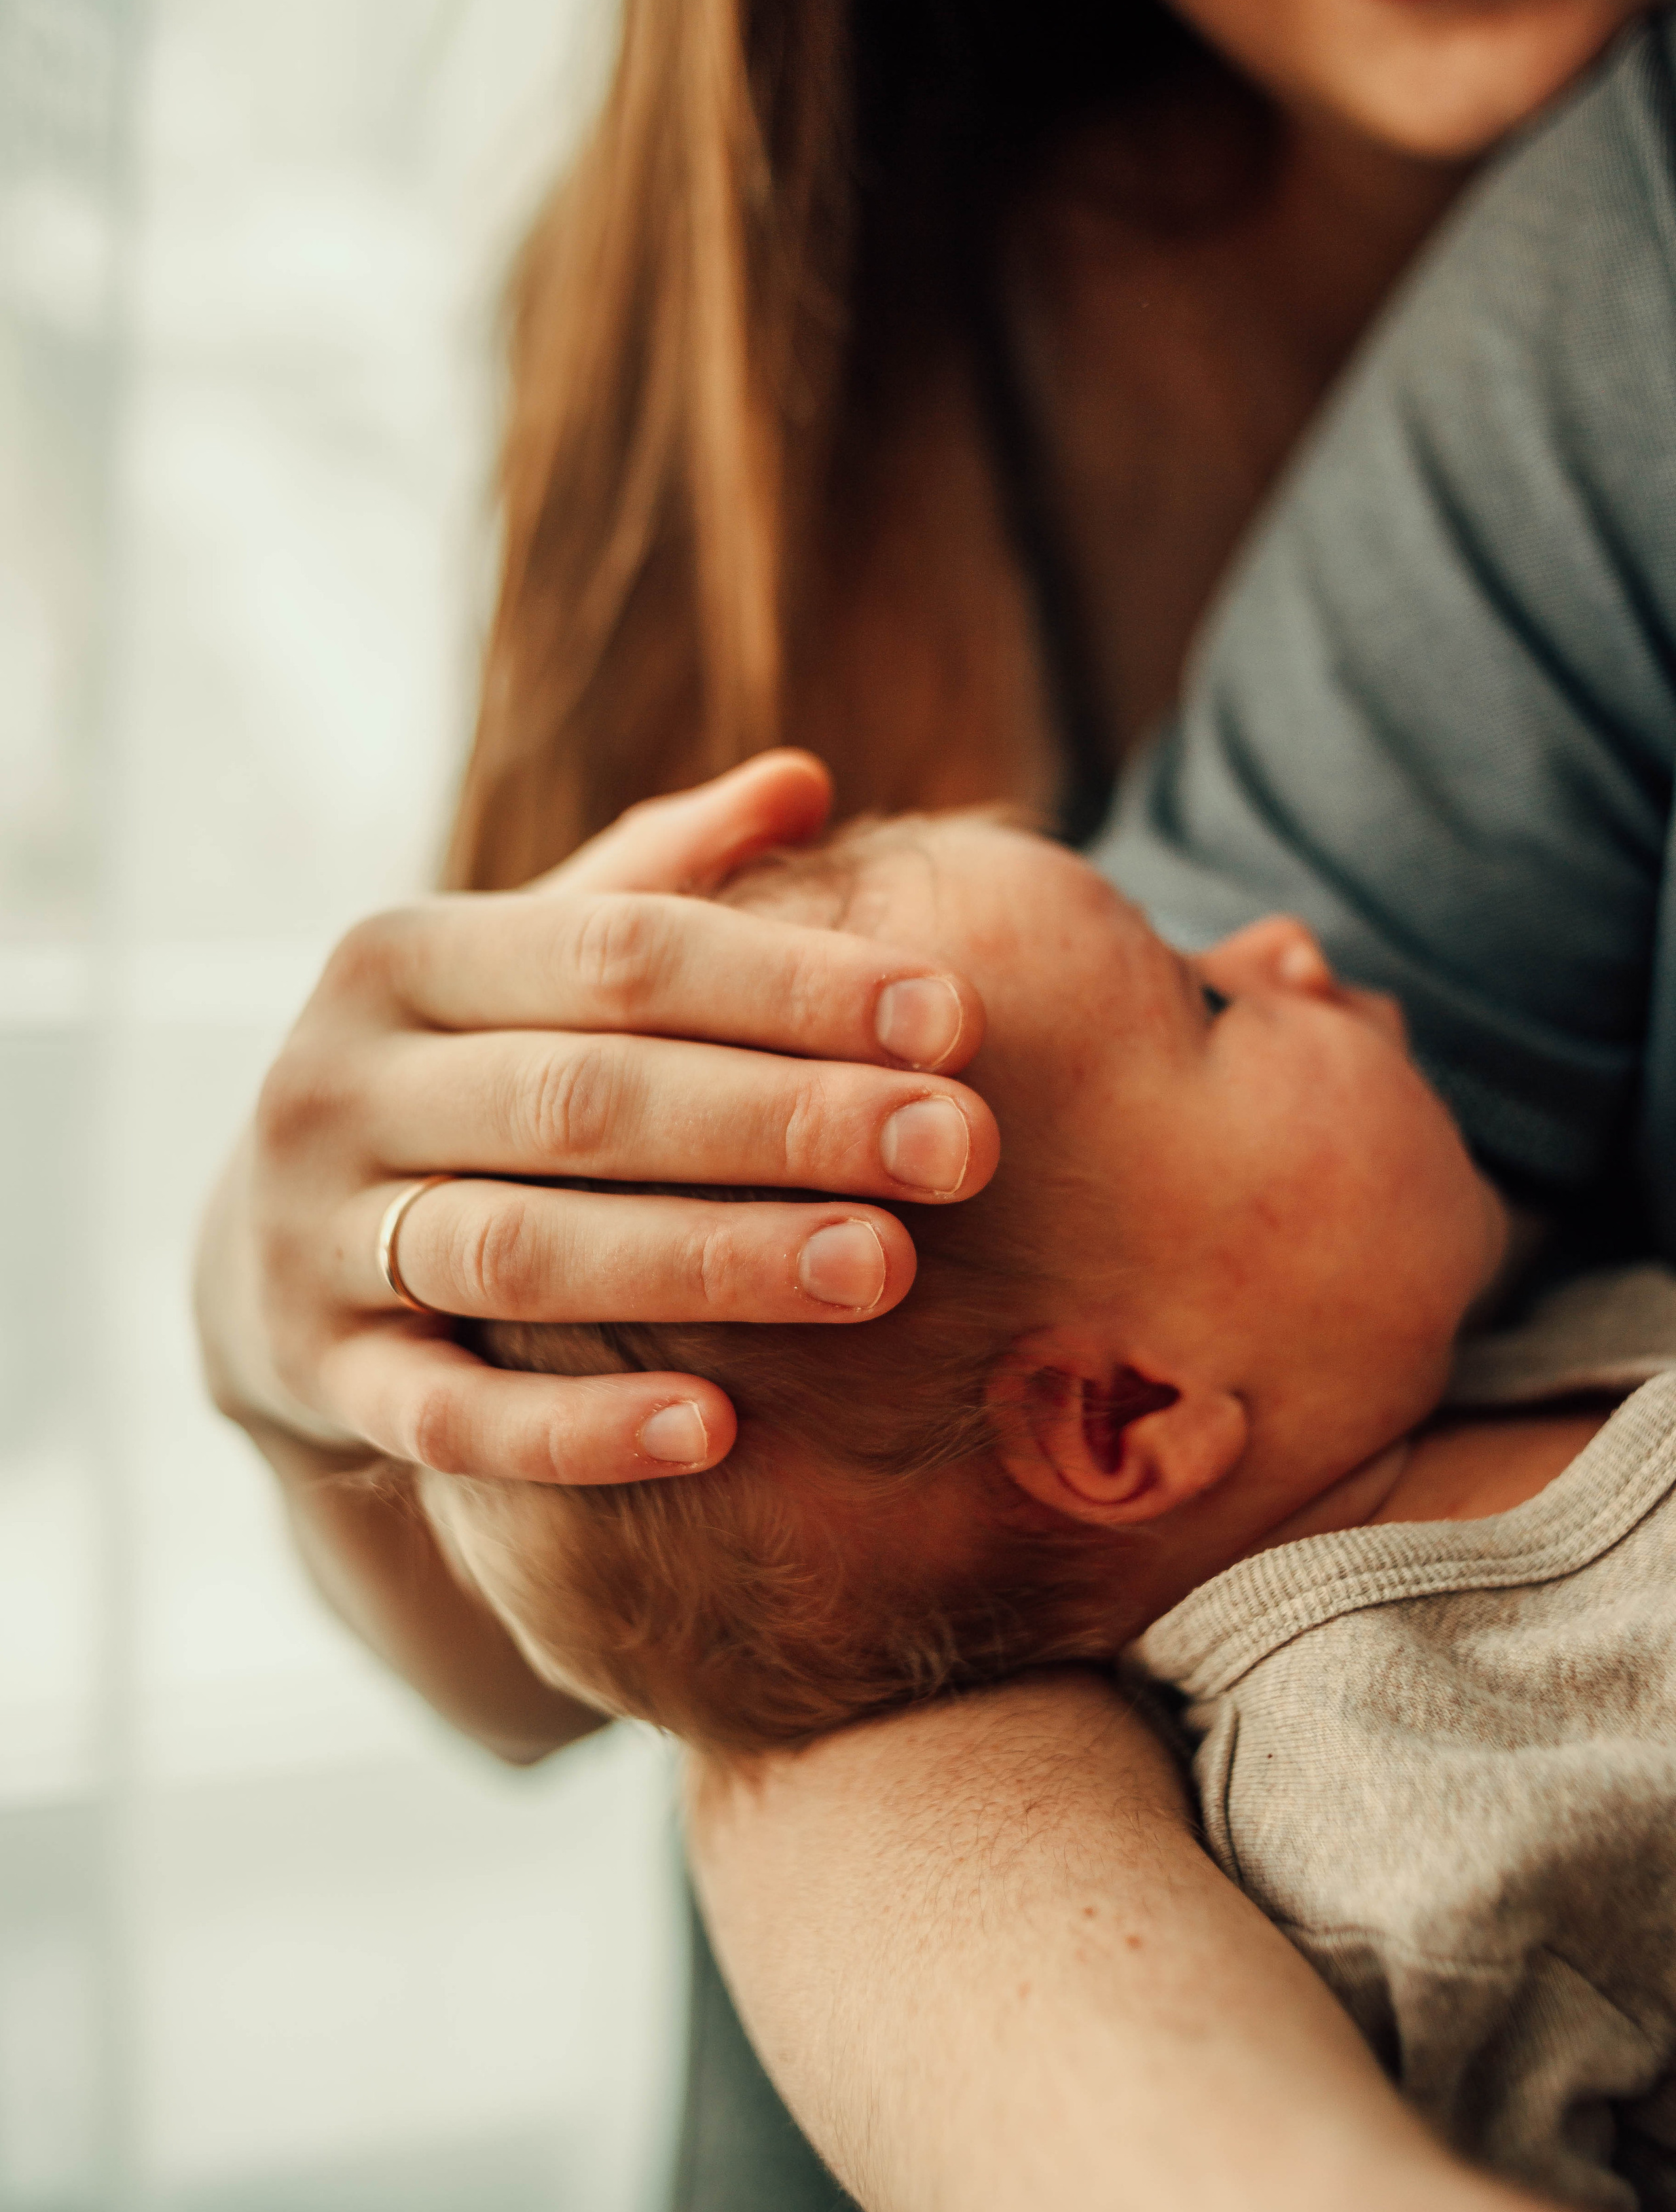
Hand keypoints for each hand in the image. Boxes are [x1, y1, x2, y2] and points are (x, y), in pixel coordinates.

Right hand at [196, 752, 996, 1485]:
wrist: (266, 1253)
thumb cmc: (463, 1079)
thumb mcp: (525, 966)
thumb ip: (657, 879)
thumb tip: (802, 778)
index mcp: (405, 956)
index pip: (623, 954)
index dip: (792, 983)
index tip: (954, 1016)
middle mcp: (338, 1083)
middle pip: (587, 1099)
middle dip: (786, 1119)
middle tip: (959, 1148)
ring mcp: (312, 1235)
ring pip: (525, 1252)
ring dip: (712, 1262)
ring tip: (882, 1271)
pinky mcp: (315, 1376)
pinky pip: (448, 1419)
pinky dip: (575, 1429)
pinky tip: (715, 1433)